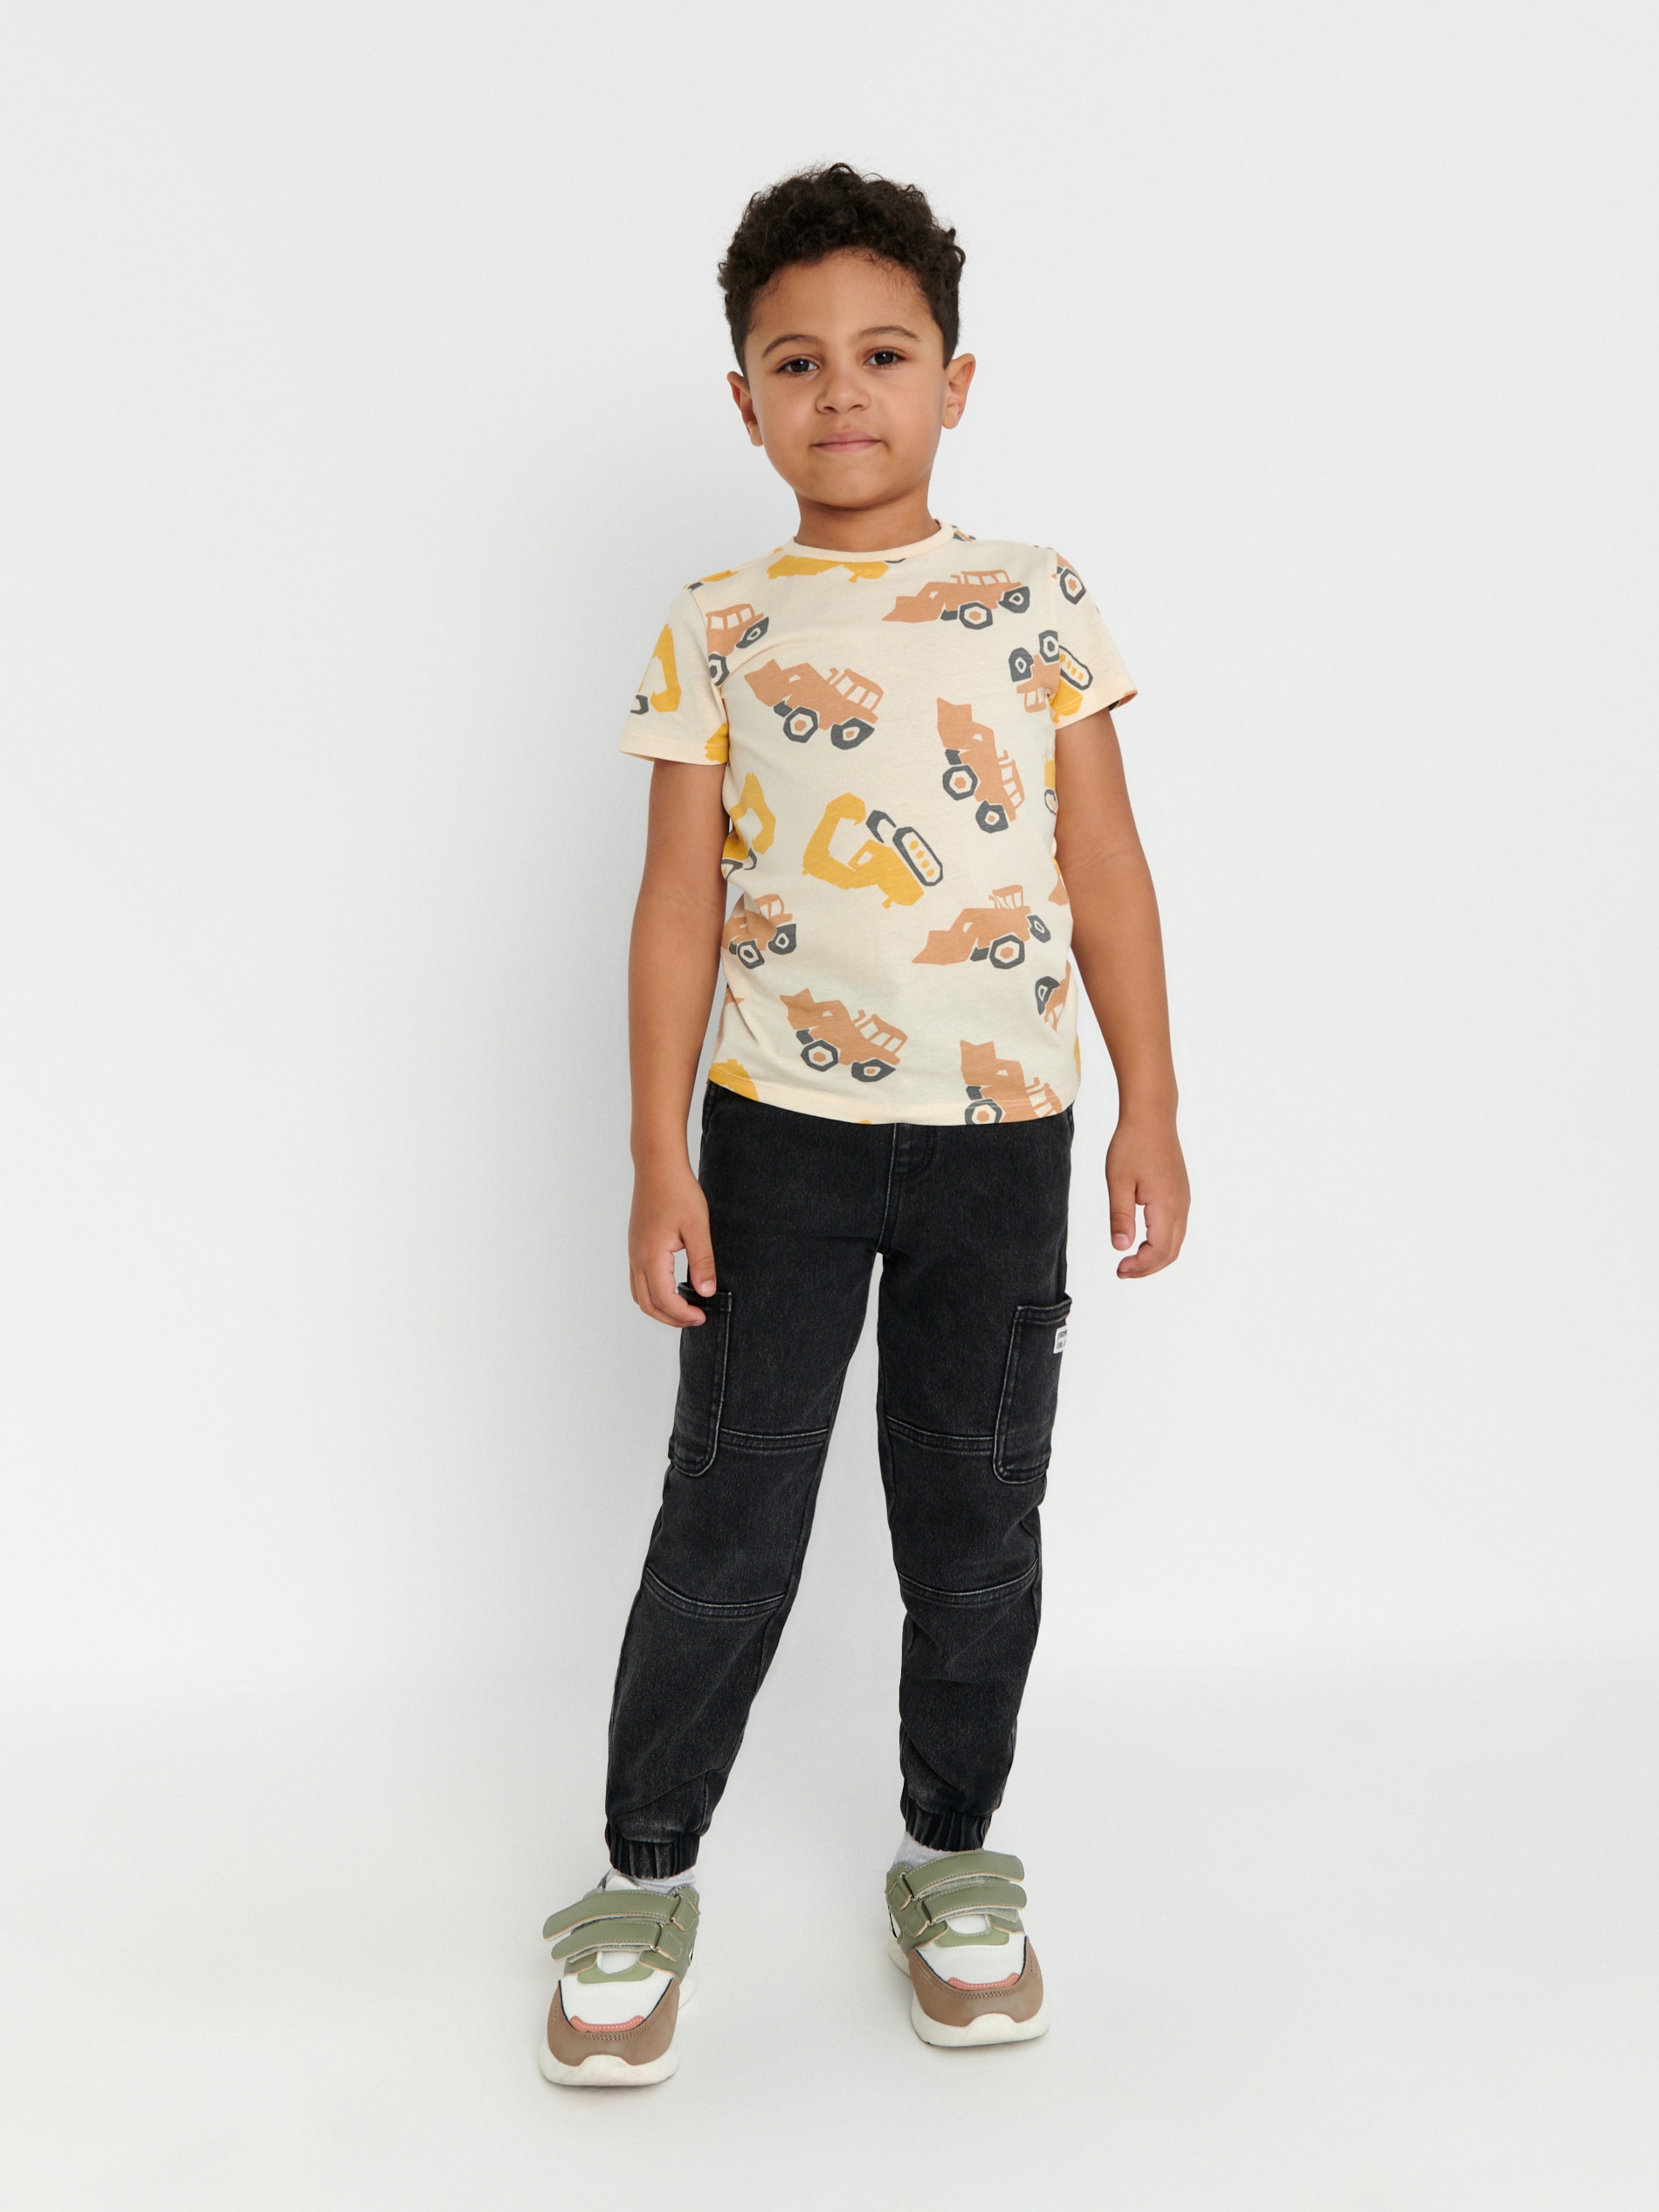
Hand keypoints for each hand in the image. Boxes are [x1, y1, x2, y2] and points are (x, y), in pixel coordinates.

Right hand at [629, 1155, 717, 1325]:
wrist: (657, 1167)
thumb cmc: (678, 1192)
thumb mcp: (697, 1227)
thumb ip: (702, 1261)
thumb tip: (706, 1291)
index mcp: (651, 1255)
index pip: (664, 1299)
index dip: (683, 1314)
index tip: (702, 1316)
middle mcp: (637, 1257)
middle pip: (647, 1304)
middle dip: (671, 1318)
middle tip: (695, 1318)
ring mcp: (633, 1252)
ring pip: (639, 1294)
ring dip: (660, 1308)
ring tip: (684, 1308)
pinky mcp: (635, 1246)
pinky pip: (638, 1280)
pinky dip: (653, 1293)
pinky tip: (672, 1288)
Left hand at [1105, 1113, 1189, 1278]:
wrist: (1152, 1117)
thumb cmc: (1132, 1145)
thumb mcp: (1119, 1181)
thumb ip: (1120, 1217)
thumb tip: (1121, 1248)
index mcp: (1166, 1206)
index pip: (1158, 1251)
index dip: (1140, 1266)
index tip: (1119, 1269)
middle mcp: (1180, 1206)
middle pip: (1171, 1252)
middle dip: (1148, 1267)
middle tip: (1122, 1271)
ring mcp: (1183, 1199)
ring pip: (1175, 1240)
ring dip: (1155, 1256)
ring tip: (1130, 1259)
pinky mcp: (1180, 1192)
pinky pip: (1176, 1227)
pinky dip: (1161, 1242)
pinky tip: (1141, 1239)